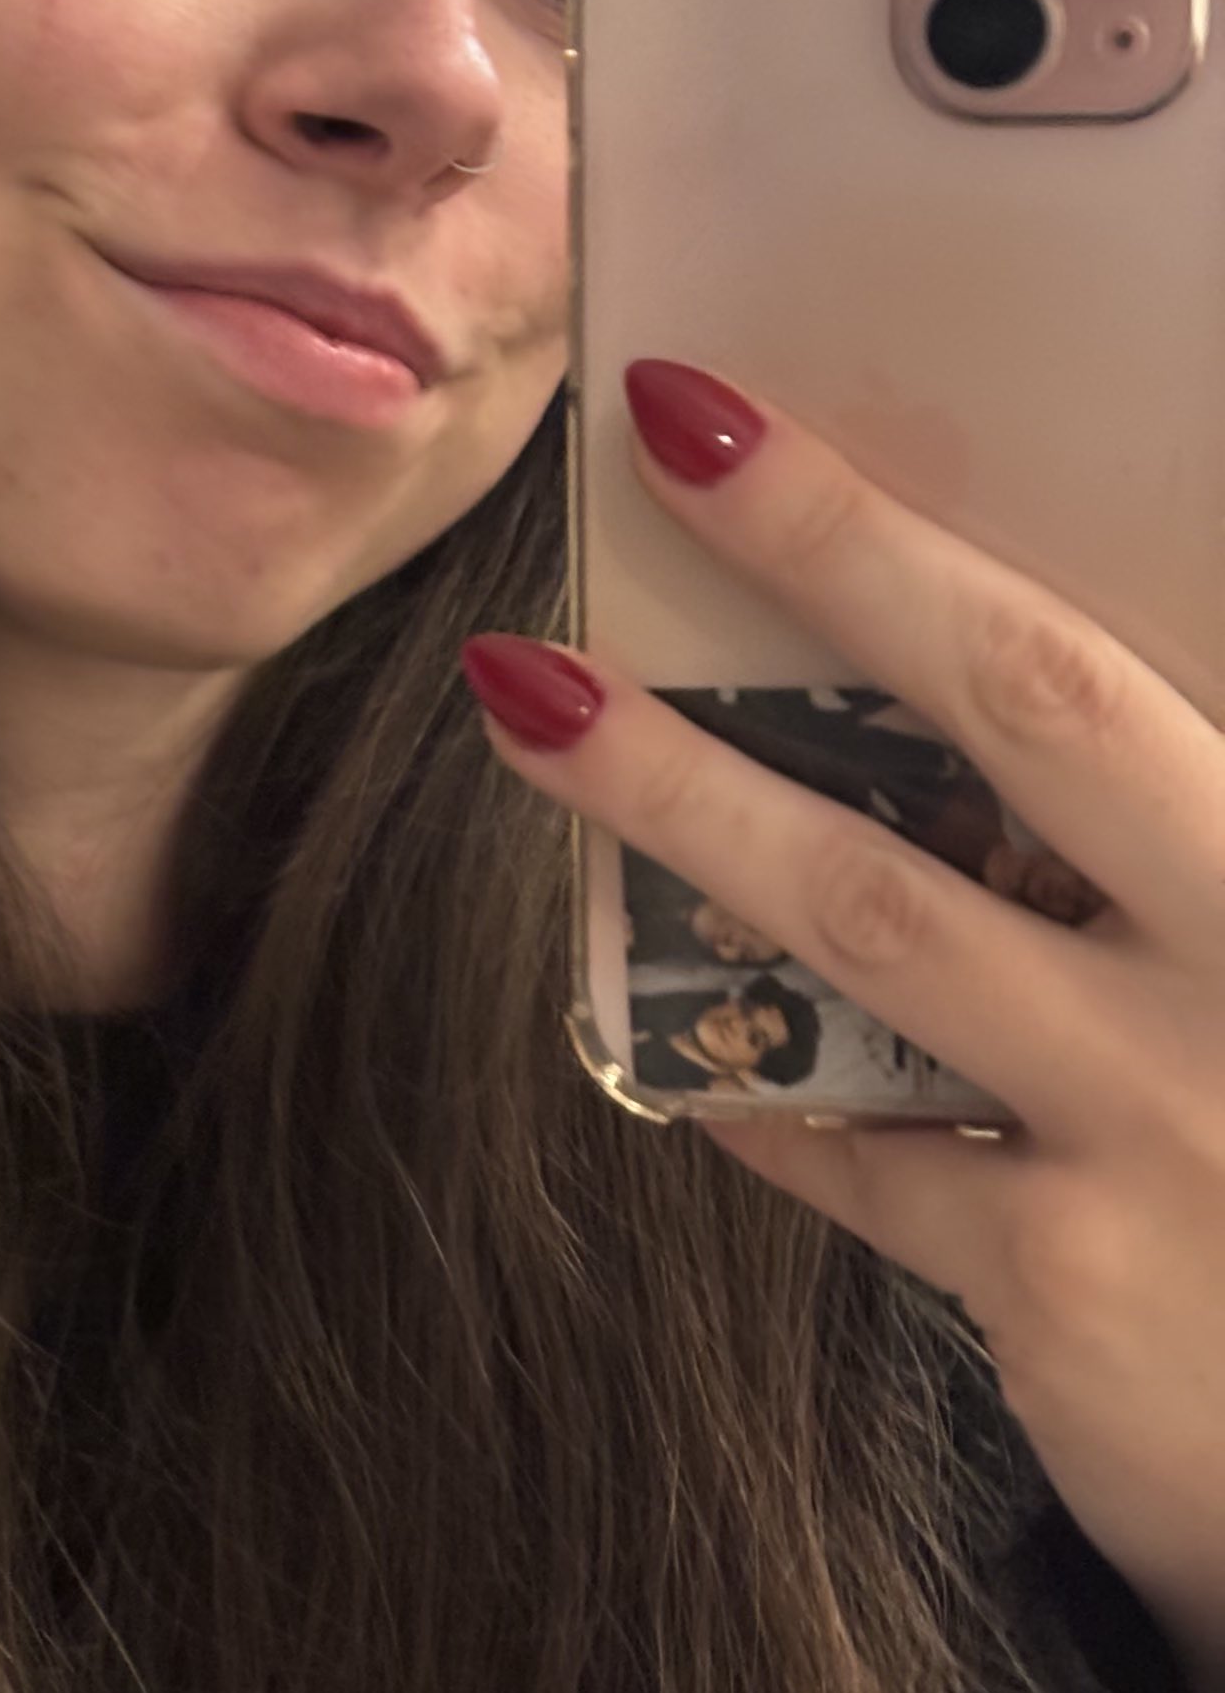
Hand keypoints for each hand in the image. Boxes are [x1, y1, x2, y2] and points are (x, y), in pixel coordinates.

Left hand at [461, 359, 1224, 1692]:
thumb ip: (1158, 844)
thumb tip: (983, 689)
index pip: (1103, 655)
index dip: (905, 529)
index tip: (729, 412)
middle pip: (1026, 715)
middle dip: (835, 557)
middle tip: (666, 437)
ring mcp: (1165, 1122)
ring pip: (874, 916)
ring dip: (686, 803)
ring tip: (532, 705)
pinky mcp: (1068, 1281)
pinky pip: (861, 1152)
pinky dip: (763, 1092)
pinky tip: (695, 1061)